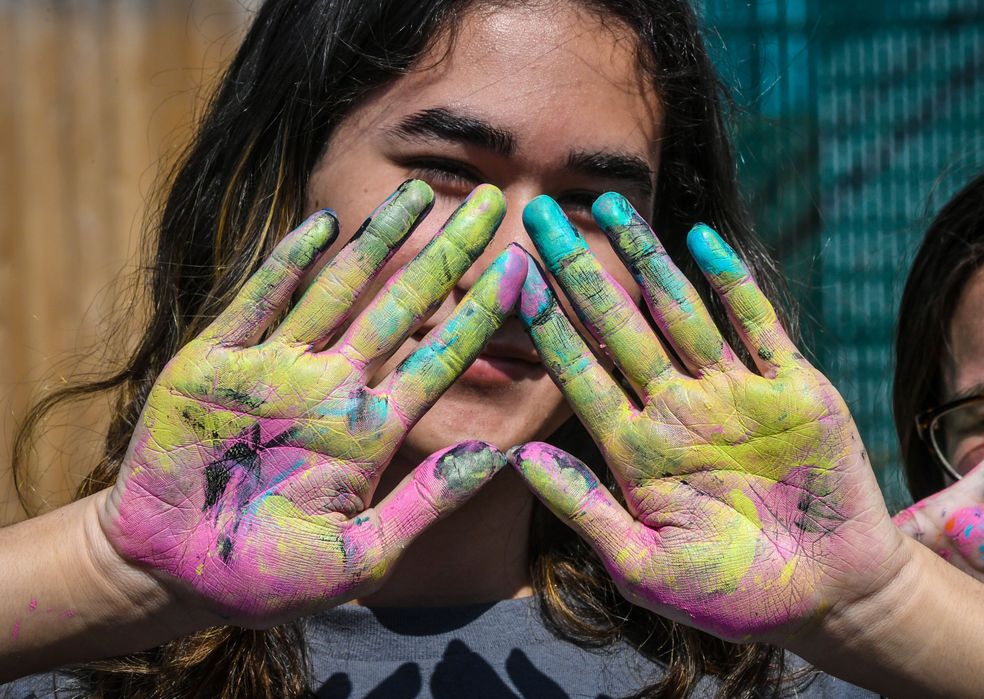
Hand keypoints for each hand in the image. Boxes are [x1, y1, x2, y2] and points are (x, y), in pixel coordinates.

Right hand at [100, 181, 526, 625]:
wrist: (172, 576)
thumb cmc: (272, 579)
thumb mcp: (362, 555)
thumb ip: (426, 503)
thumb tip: (498, 455)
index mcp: (373, 431)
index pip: (440, 359)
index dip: (479, 315)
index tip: (522, 271)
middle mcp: (332, 388)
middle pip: (401, 307)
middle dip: (445, 254)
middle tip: (492, 202)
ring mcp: (275, 369)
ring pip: (337, 289)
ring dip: (377, 240)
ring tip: (420, 190)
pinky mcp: (214, 363)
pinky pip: (258, 301)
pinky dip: (288, 262)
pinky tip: (325, 224)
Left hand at [508, 194, 907, 643]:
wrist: (829, 600)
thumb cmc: (732, 598)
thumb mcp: (644, 564)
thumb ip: (586, 510)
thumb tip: (519, 460)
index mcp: (637, 451)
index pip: (580, 375)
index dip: (546, 327)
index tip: (510, 279)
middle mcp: (678, 410)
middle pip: (620, 327)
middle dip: (580, 270)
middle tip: (538, 213)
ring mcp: (735, 394)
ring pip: (680, 311)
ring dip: (646, 259)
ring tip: (610, 206)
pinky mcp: (793, 388)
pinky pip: (757, 325)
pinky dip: (731, 282)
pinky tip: (701, 241)